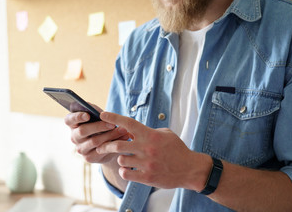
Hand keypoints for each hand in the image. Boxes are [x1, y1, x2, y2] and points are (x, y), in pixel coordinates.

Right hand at [64, 105, 129, 164]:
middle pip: (83, 131)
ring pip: (94, 141)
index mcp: (72, 124)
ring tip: (123, 130)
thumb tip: (101, 112)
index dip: (77, 117)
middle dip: (99, 126)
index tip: (88, 115)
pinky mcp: (89, 158)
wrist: (106, 143)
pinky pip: (101, 151)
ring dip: (110, 135)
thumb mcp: (97, 116)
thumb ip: (96, 112)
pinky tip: (123, 139)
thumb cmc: (100, 124)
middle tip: (112, 124)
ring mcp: (80, 149)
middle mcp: (74, 137)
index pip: (69, 119)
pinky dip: (113, 144)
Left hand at [96, 111, 210, 189]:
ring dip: (120, 158)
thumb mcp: (165, 134)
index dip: (114, 118)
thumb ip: (148, 131)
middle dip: (106, 145)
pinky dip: (124, 171)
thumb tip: (131, 129)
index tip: (103, 114)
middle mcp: (147, 148)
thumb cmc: (176, 149)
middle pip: (118, 145)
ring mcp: (147, 164)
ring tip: (124, 158)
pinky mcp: (147, 177)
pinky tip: (128, 169)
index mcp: (150, 135)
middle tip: (101, 145)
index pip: (128, 123)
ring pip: (121, 160)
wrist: (190, 169)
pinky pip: (126, 174)